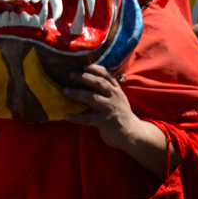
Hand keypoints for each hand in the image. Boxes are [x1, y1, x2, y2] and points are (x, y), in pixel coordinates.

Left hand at [64, 65, 179, 179]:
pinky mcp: (105, 122)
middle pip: (98, 83)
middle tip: (71, 75)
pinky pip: (88, 119)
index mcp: (116, 90)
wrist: (132, 133)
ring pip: (92, 98)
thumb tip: (87, 79)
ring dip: (77, 93)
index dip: (95, 69)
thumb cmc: (120, 113)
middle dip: (84, 77)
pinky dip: (77, 118)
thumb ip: (106, 90)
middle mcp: (114, 97)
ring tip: (65, 91)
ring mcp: (110, 109)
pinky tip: (67, 116)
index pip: (107, 75)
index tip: (84, 65)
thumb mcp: (117, 98)